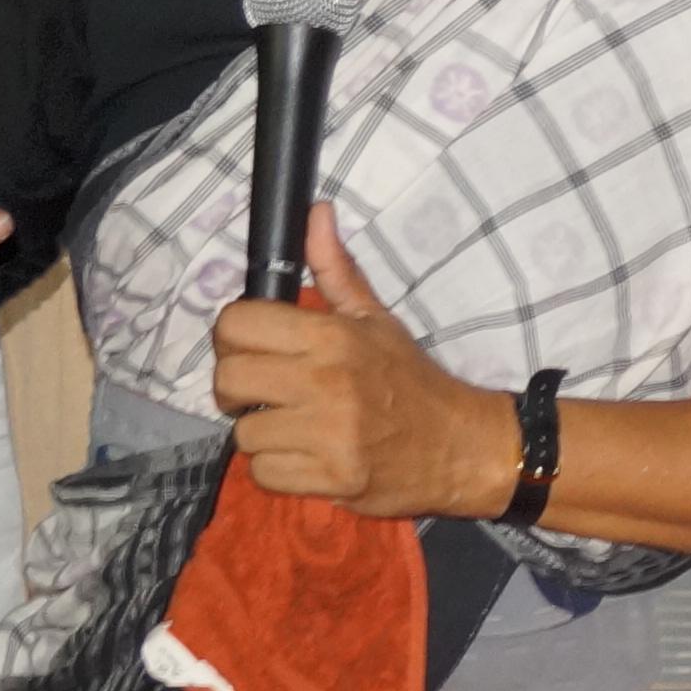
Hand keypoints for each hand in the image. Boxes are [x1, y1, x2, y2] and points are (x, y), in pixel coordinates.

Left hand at [209, 209, 502, 519]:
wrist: (463, 447)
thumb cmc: (411, 382)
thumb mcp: (376, 321)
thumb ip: (337, 271)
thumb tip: (316, 212)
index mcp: (333, 336)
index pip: (236, 325)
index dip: (234, 338)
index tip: (255, 352)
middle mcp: (327, 381)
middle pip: (228, 381)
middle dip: (238, 391)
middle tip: (265, 396)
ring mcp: (330, 433)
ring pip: (243, 434)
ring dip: (263, 435)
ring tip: (296, 430)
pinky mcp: (333, 478)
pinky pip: (264, 474)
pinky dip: (279, 470)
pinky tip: (308, 458)